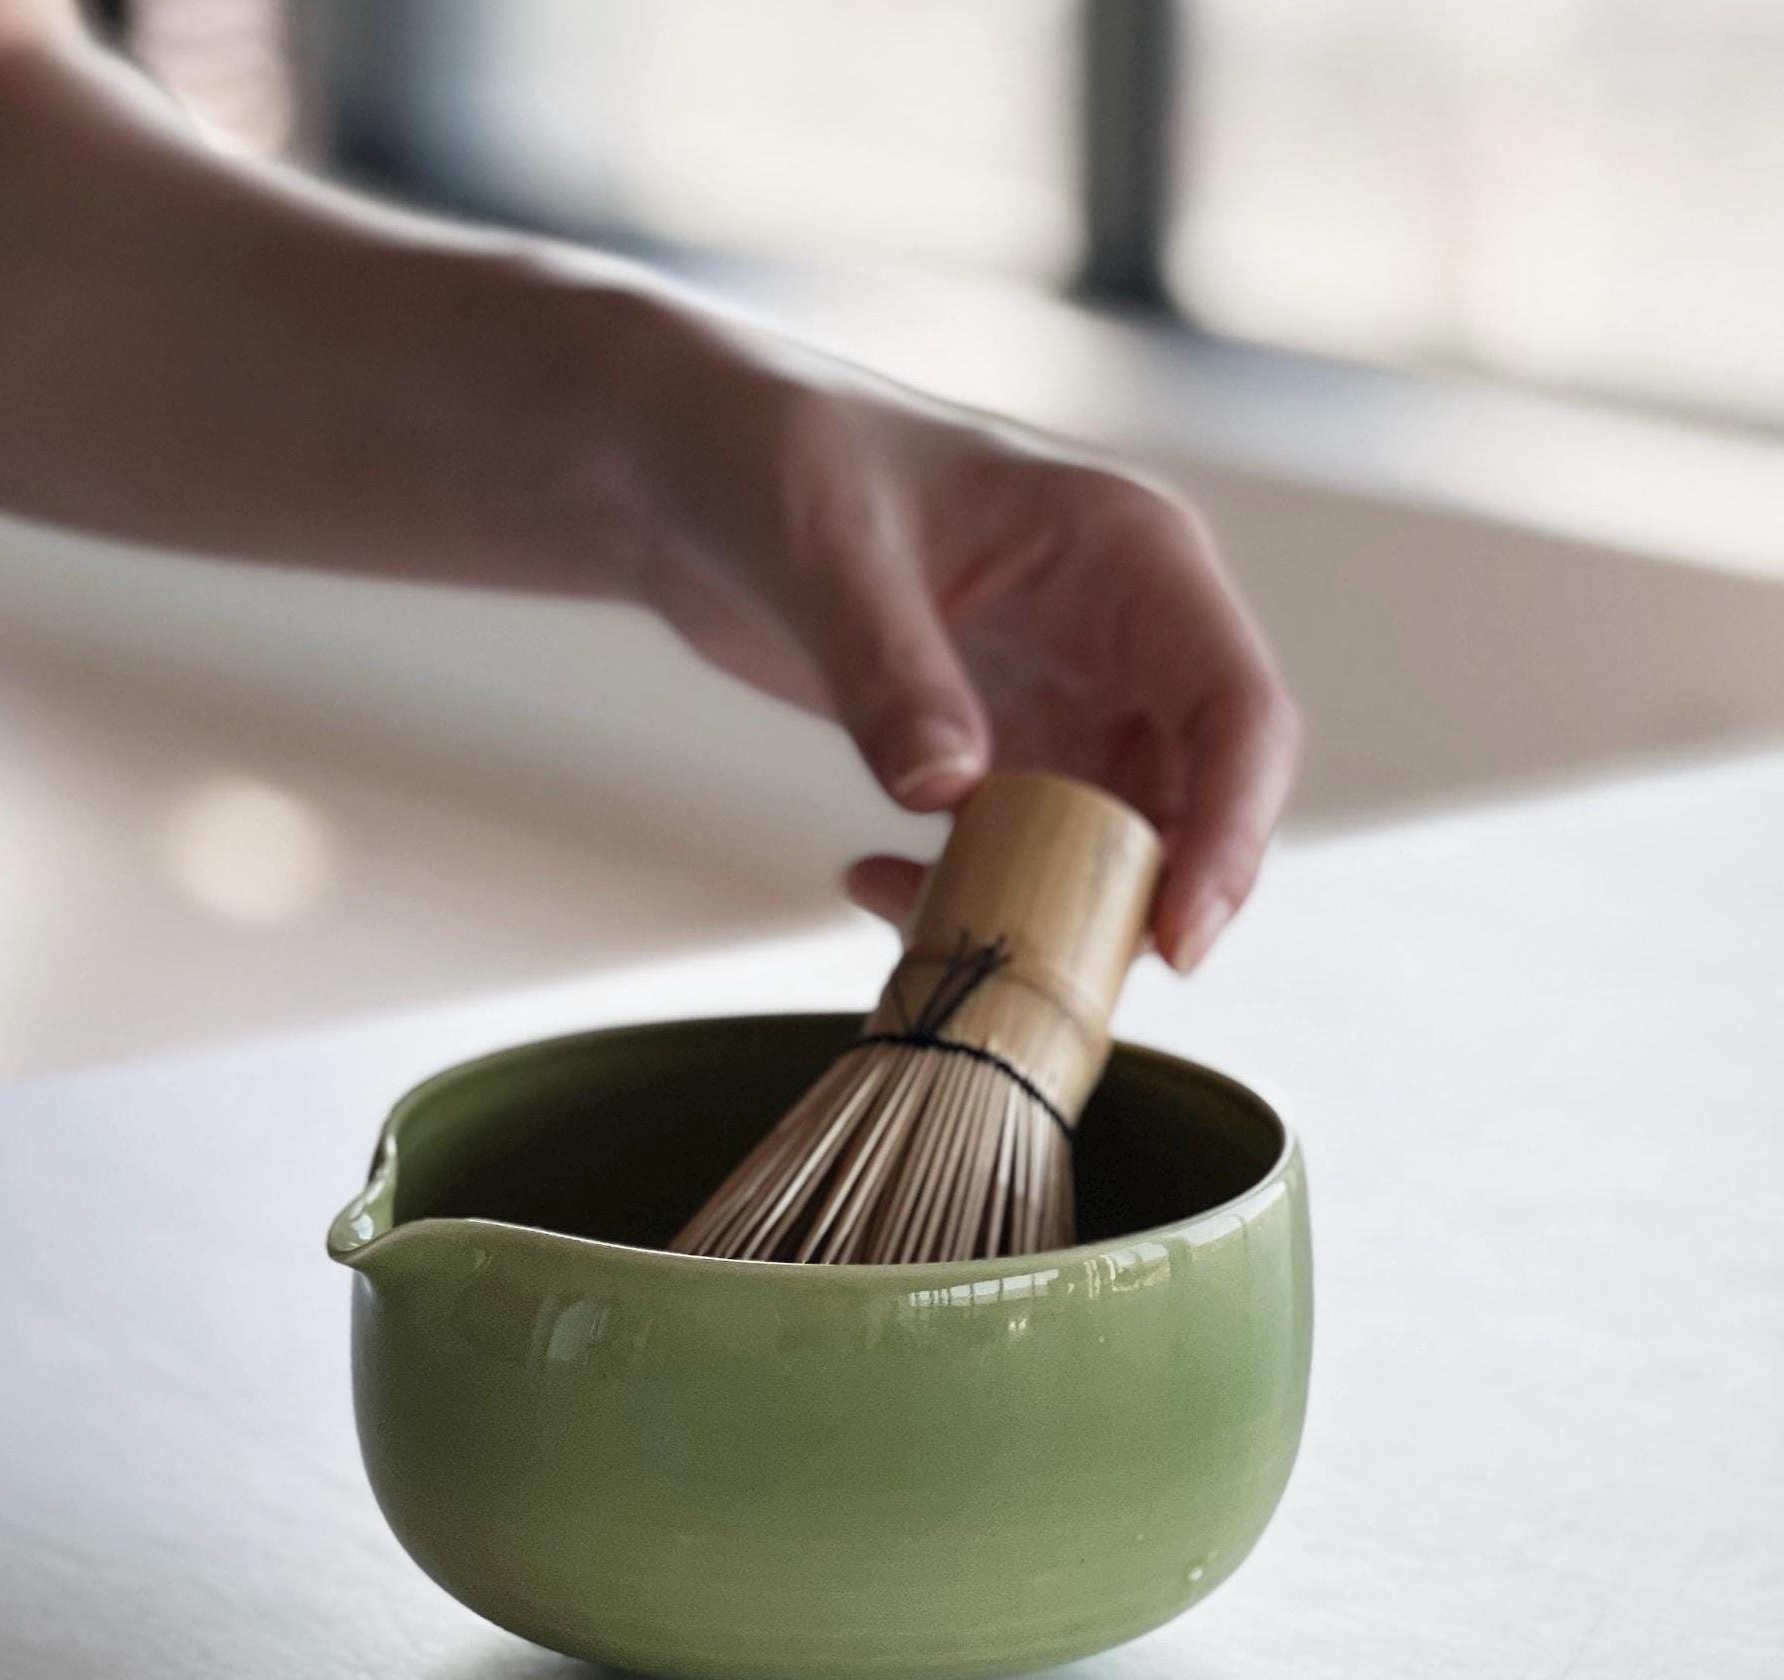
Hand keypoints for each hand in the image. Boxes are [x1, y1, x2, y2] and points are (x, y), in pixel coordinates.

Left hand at [620, 337, 1299, 969]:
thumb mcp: (828, 551)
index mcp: (1131, 555)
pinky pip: (1020, 852)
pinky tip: (869, 880)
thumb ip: (892, 672)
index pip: (1236, 710)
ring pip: (1111, 843)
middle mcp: (1122, 633)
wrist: (686, 468)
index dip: (1229, 832)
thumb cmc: (776, 457)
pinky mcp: (996, 746)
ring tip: (925, 924)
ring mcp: (1062, 696)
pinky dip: (964, 892)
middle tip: (1048, 979)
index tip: (1176, 942)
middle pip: (1196, 798)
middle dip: (1139, 900)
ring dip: (1041, 909)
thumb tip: (952, 793)